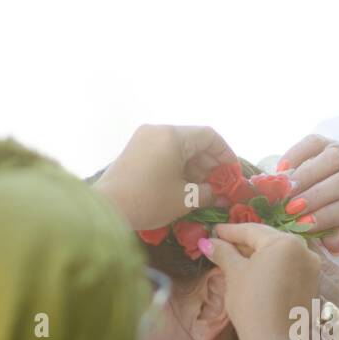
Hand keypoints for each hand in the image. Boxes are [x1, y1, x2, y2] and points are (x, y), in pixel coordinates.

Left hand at [95, 125, 237, 229]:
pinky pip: (164, 151)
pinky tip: (184, 185)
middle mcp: (158, 130)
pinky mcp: (135, 149)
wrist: (106, 209)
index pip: (209, 136)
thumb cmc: (148, 201)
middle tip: (219, 185)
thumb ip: (209, 193)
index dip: (225, 154)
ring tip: (202, 189)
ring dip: (194, 166)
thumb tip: (222, 195)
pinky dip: (177, 166)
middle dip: (210, 163)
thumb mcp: (184, 199)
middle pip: (193, 140)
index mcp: (172, 136)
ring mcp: (143, 138)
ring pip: (178, 147)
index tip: (232, 173)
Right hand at [204, 222, 321, 339]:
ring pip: (280, 255)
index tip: (214, 231)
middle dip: (245, 242)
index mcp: (285, 242)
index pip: (253, 231)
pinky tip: (256, 273)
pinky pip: (289, 269)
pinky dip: (273, 268)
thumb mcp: (235, 274)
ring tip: (236, 259)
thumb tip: (208, 242)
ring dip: (259, 256)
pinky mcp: (313, 286)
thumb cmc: (252, 303)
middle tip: (223, 243)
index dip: (230, 231)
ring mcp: (312, 269)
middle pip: (269, 241)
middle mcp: (304, 251)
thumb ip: (223, 253)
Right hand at [277, 134, 338, 254]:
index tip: (304, 224)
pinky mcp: (329, 141)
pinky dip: (296, 154)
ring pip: (332, 157)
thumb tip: (332, 243)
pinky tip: (281, 170)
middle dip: (317, 195)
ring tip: (286, 191)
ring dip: (306, 175)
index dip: (329, 215)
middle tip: (291, 208)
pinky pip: (314, 142)